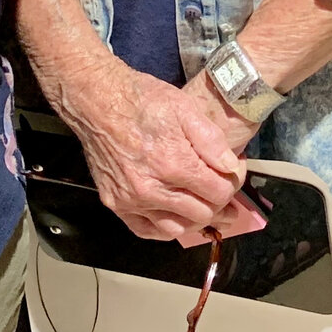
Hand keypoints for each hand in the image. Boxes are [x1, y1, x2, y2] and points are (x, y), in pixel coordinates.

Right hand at [43, 50, 263, 245]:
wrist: (98, 102)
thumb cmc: (142, 100)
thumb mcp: (186, 108)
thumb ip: (212, 141)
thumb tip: (231, 167)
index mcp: (174, 164)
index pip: (219, 193)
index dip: (233, 181)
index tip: (233, 169)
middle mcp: (152, 189)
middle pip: (202, 214)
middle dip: (219, 202)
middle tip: (222, 186)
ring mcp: (131, 200)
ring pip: (177, 229)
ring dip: (195, 218)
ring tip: (203, 203)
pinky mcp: (115, 204)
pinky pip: (147, 231)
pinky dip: (166, 227)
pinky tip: (176, 215)